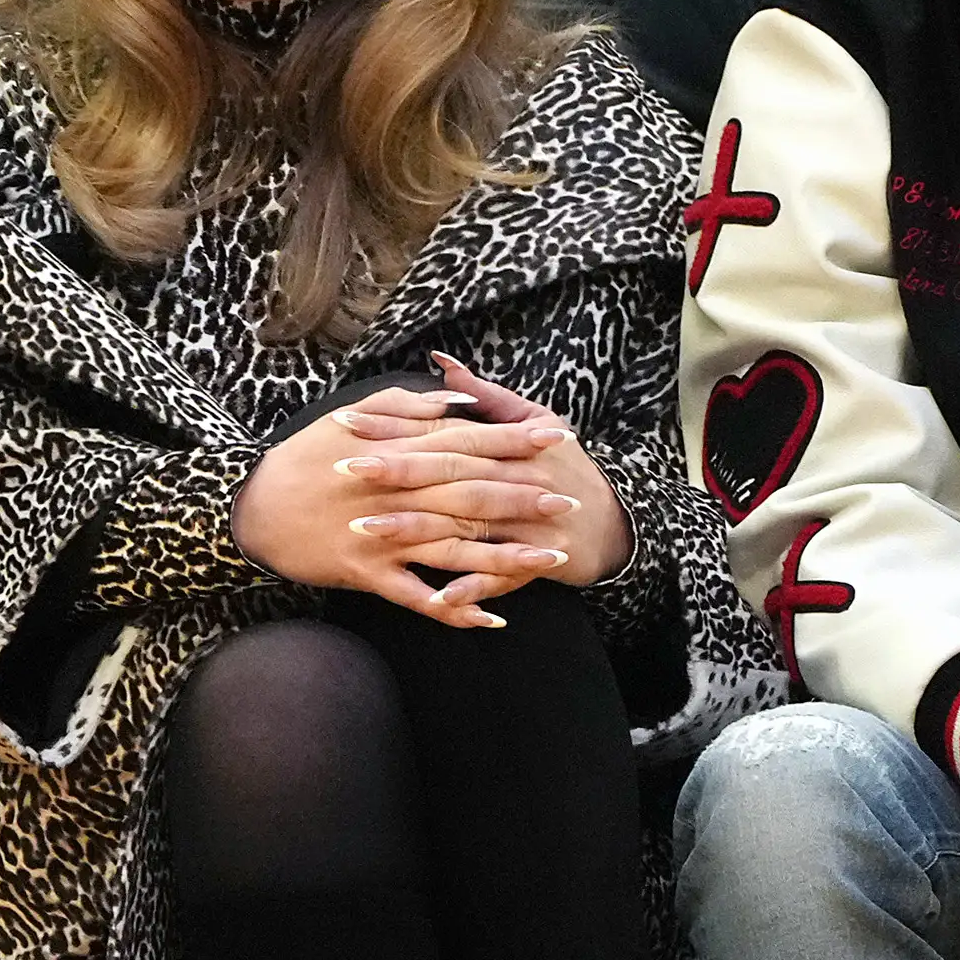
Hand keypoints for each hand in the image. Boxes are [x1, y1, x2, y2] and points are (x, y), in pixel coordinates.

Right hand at [230, 392, 571, 629]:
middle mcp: (396, 493)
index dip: (515, 439)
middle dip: (524, 498)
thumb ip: (406, 405)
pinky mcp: (369, 573)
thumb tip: (456, 401)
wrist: (252, 506)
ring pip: (456, 547)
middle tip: (570, 502)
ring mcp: (384, 536)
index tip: (556, 436)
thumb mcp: (351, 416)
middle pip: (471, 494)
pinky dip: (454, 607)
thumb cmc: (305, 457)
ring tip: (550, 559)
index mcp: (396, 450)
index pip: (467, 441)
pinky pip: (418, 596)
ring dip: (506, 555)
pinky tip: (491, 617)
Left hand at [334, 354, 632, 584]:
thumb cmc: (565, 468)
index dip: (397, 426)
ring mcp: (529, 522)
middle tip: (345, 468)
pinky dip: (473, 588)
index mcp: (512, 443)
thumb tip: (441, 361)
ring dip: (418, 529)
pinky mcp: (538, 561)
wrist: (614, 523)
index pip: (445, 430)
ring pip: (468, 525)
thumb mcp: (535, 421)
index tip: (348, 423)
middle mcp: (519, 478)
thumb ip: (486, 395)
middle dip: (399, 470)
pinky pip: (502, 577)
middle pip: (452, 473)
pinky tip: (437, 598)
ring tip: (366, 529)